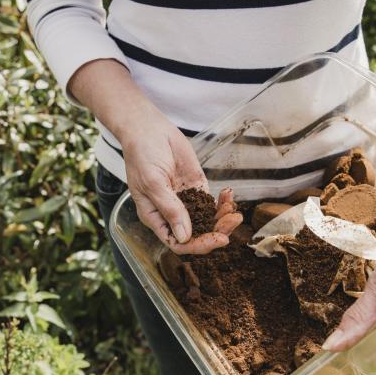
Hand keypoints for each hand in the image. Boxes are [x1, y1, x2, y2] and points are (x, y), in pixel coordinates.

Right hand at [122, 112, 241, 253]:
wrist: (148, 129)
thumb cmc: (141, 155)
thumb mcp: (153, 183)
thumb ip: (170, 209)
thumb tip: (184, 237)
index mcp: (155, 217)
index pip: (177, 242)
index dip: (197, 245)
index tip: (217, 239)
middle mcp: (171, 213)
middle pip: (196, 234)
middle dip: (216, 231)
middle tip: (232, 222)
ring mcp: (185, 200)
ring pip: (207, 220)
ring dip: (222, 218)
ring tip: (234, 210)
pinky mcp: (196, 187)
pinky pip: (212, 202)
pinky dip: (223, 202)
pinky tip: (229, 195)